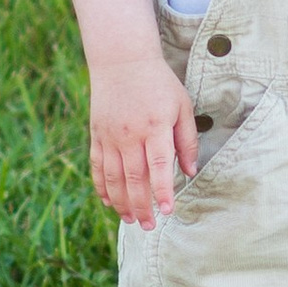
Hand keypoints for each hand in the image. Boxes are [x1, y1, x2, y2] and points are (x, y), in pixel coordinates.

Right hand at [89, 58, 200, 225]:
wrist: (121, 60)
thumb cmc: (159, 83)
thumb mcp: (182, 106)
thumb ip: (186, 140)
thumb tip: (190, 172)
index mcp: (155, 127)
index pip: (159, 167)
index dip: (163, 191)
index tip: (168, 211)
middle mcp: (130, 135)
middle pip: (134, 179)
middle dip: (142, 206)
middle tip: (150, 226)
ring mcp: (110, 136)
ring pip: (113, 178)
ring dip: (121, 203)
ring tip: (131, 220)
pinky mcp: (96, 134)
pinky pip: (97, 166)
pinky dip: (101, 187)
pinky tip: (108, 202)